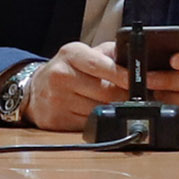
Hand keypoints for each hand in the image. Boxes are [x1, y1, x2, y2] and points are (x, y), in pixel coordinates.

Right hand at [11, 42, 132, 126]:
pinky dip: (100, 122)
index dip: (128, 76)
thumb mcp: (84, 54)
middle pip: (107, 92)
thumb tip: (137, 58)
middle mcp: (61, 75)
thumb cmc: (66, 70)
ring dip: (115, 111)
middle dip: (126, 97)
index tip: (146, 82)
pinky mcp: (56, 120)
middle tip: (139, 98)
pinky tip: (102, 116)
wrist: (33, 91)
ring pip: (100, 110)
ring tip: (120, 107)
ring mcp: (57, 99)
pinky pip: (89, 124)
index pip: (105, 66)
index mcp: (71, 54)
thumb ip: (110, 53)